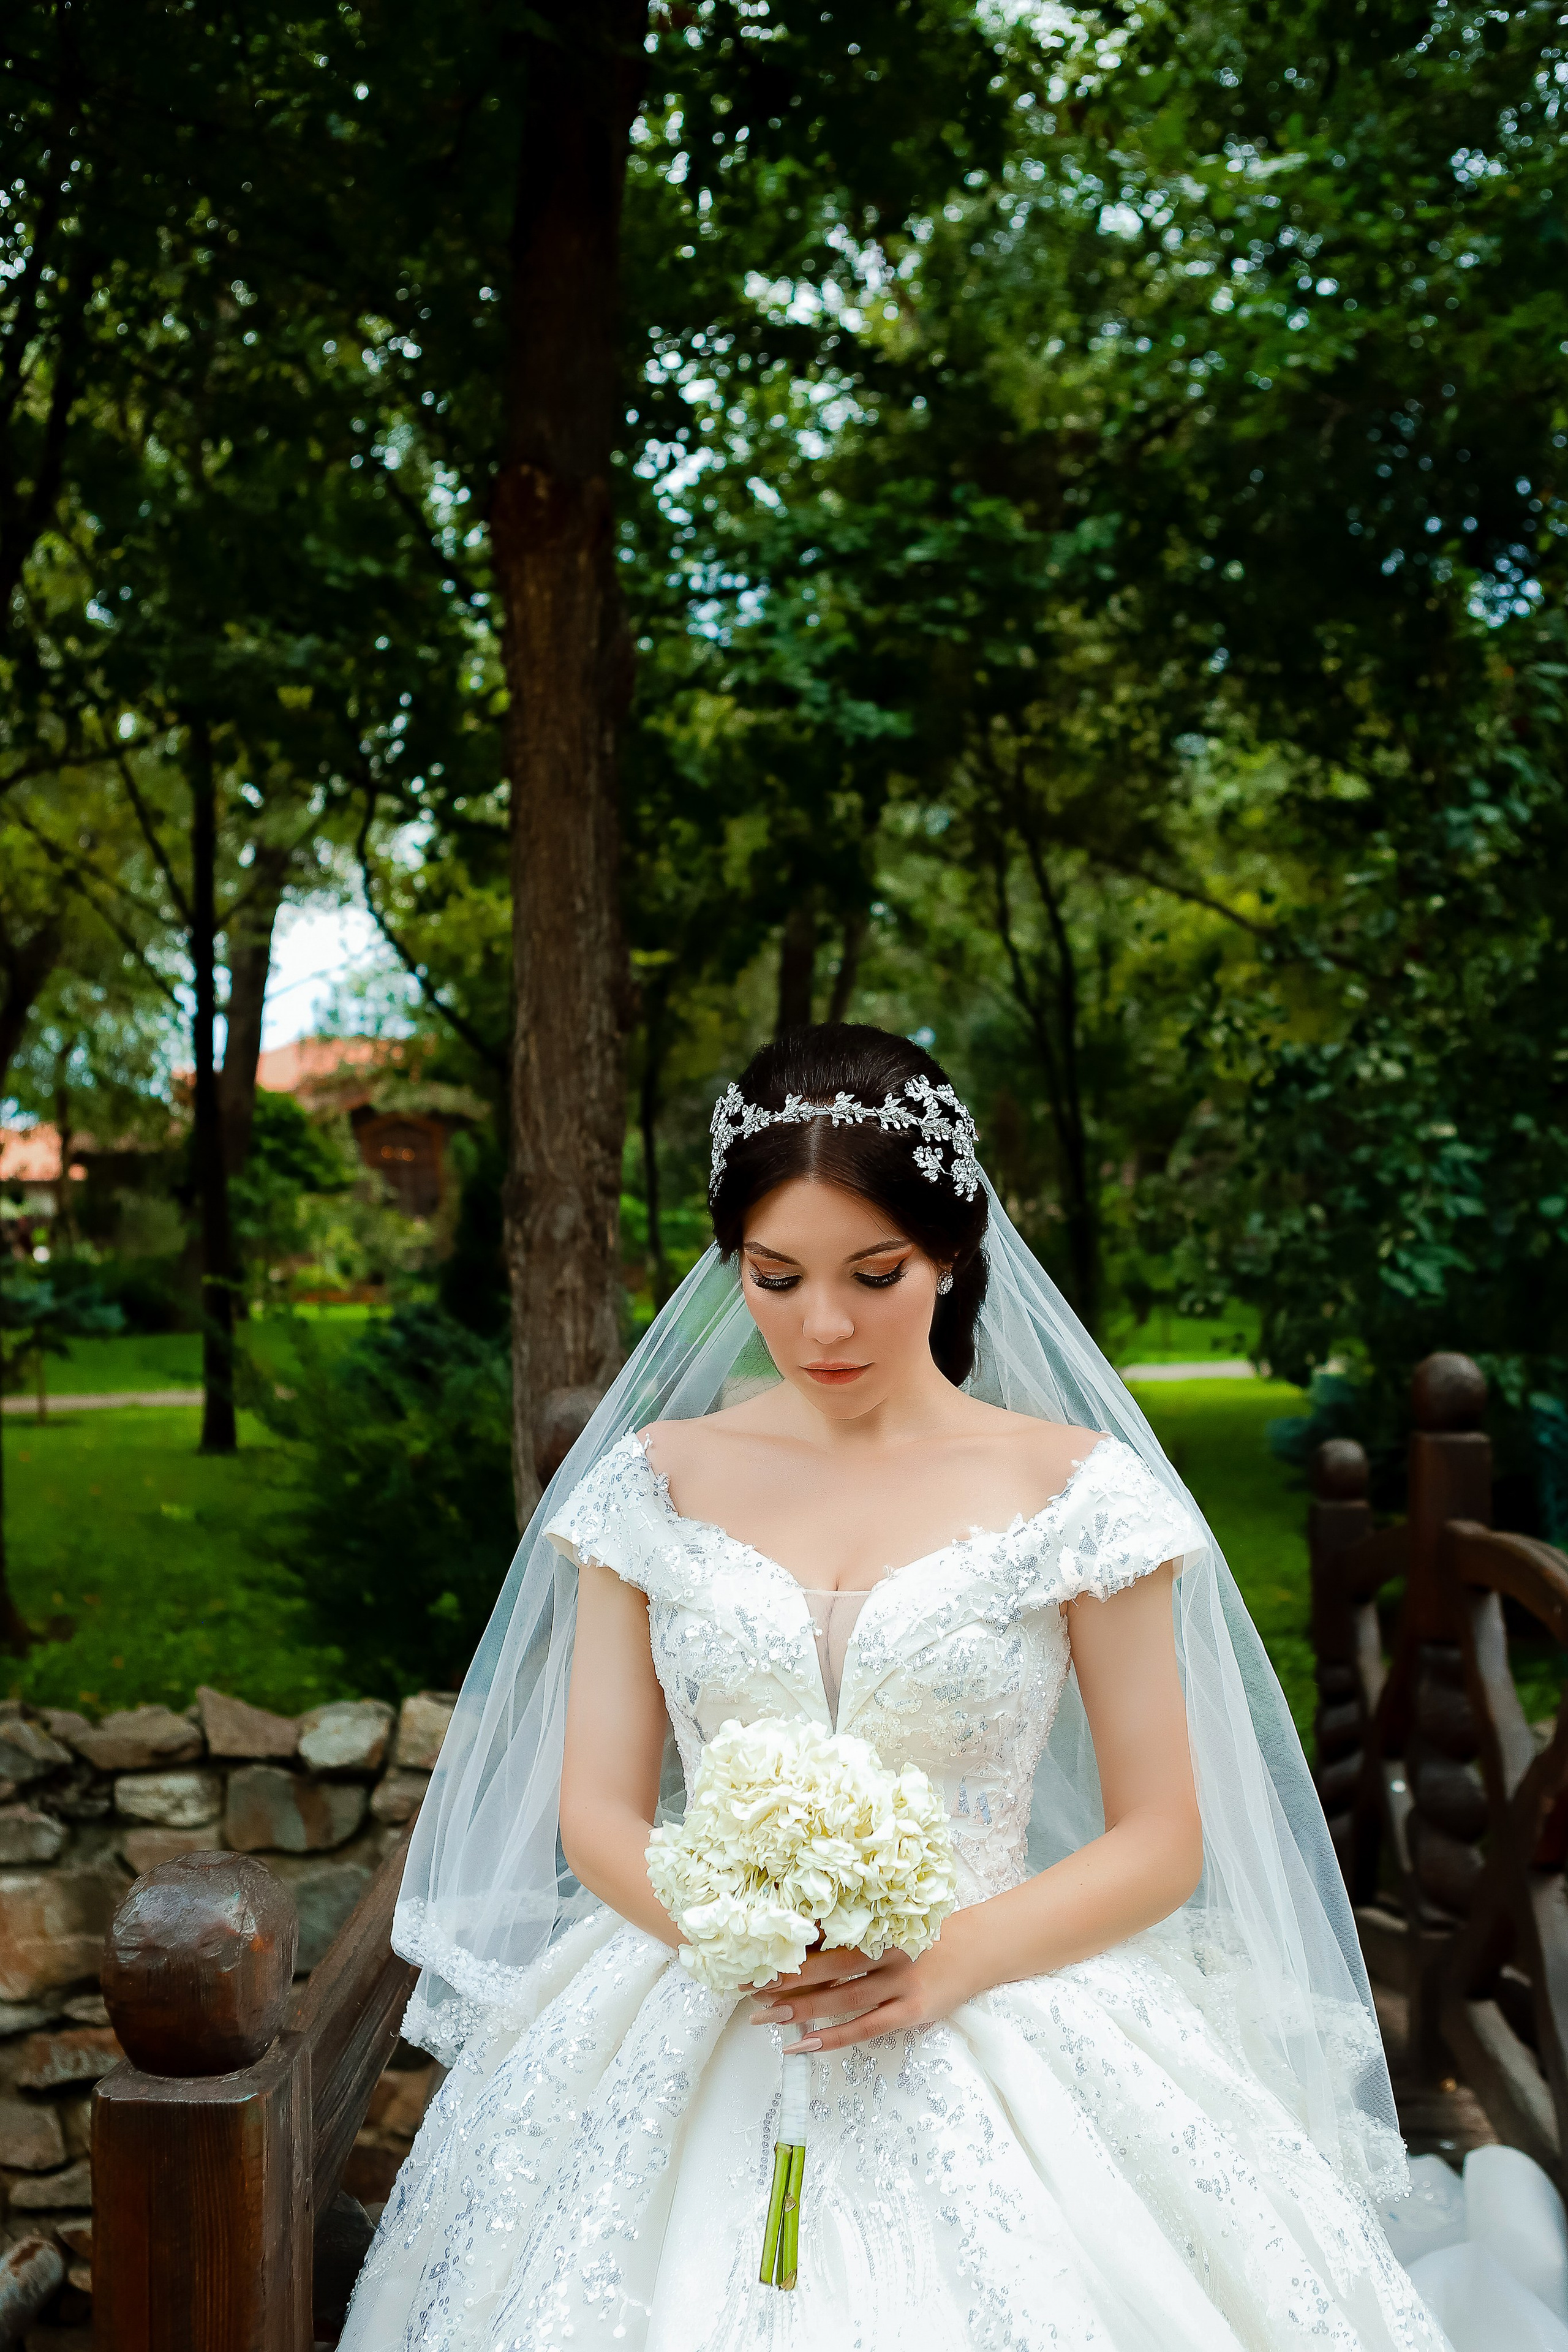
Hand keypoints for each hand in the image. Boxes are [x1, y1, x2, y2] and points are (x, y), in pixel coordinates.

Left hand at [748, 1935, 977, 2055]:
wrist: (975, 1949)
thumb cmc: (922, 1936)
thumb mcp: (890, 1923)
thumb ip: (854, 1931)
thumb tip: (801, 1939)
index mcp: (875, 1924)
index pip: (824, 1935)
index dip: (790, 1946)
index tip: (755, 1953)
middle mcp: (884, 1950)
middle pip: (827, 1966)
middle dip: (785, 1977)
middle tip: (748, 1987)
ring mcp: (898, 1982)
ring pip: (842, 1998)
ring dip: (801, 2008)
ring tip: (765, 2016)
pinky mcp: (910, 2011)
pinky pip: (865, 2028)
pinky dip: (832, 2037)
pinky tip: (803, 2044)